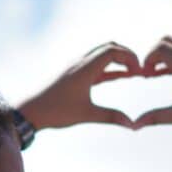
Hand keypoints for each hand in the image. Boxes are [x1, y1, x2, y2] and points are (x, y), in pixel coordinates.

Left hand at [17, 42, 141, 130]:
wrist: (31, 111)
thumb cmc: (55, 111)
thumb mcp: (86, 114)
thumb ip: (110, 116)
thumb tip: (132, 124)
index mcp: (84, 68)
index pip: (112, 50)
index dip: (129, 57)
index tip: (140, 70)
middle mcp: (80, 63)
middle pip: (108, 48)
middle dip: (126, 55)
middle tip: (140, 69)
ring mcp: (76, 68)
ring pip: (101, 55)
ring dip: (118, 60)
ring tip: (135, 72)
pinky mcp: (74, 75)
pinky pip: (96, 66)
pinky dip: (110, 68)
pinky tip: (120, 77)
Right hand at [135, 36, 171, 131]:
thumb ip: (156, 117)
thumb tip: (134, 126)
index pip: (161, 48)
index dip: (147, 58)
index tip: (143, 75)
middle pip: (167, 40)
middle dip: (152, 54)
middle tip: (145, 73)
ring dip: (161, 56)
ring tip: (151, 75)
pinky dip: (170, 59)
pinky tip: (160, 75)